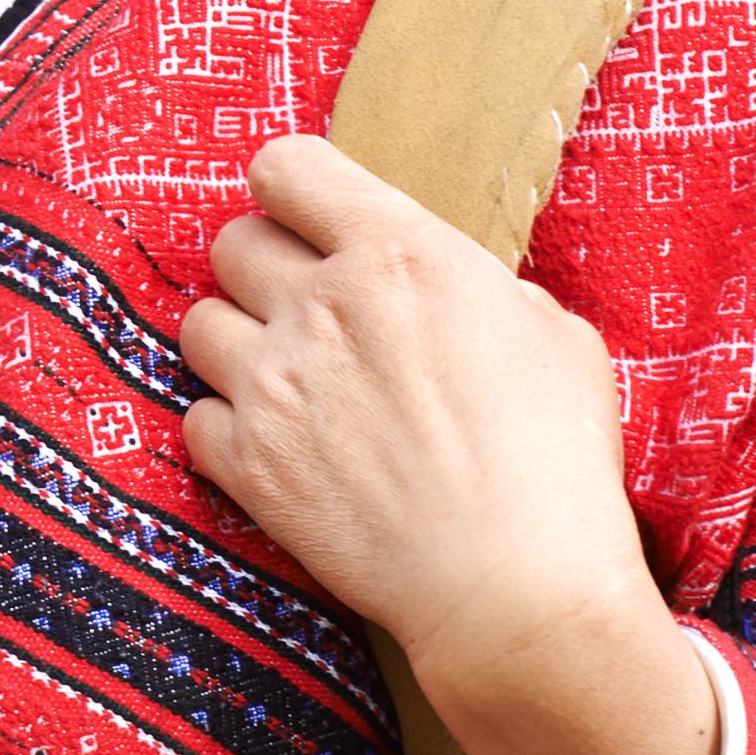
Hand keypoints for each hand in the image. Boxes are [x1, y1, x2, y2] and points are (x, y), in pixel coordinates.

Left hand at [178, 135, 715, 754]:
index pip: (287, 166)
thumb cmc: (558, 463)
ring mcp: (272, 383)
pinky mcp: (245, 462)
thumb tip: (453, 292)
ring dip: (238, 347)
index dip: (293, 191)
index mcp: (402, 253)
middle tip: (308, 314)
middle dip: (264, 271)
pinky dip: (229, 432)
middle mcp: (322, 303)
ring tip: (292, 385)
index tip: (310, 221)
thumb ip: (481, 292)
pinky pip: (197, 418)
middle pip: (231, 243)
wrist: (516, 588)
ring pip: (198, 325)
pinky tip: (281, 452)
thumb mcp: (555, 338)